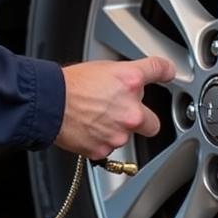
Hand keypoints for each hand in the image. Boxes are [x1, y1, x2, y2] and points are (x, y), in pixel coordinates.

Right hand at [55, 56, 175, 160]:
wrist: (48, 104)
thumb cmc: (67, 85)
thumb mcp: (100, 69)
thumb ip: (121, 79)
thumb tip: (128, 84)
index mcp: (129, 81)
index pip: (158, 70)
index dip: (166, 71)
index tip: (170, 74)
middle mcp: (131, 109)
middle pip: (154, 122)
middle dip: (142, 120)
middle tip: (124, 114)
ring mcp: (120, 132)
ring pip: (127, 136)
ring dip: (116, 130)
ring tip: (93, 118)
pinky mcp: (105, 148)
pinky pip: (108, 147)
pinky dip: (100, 140)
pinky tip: (87, 129)